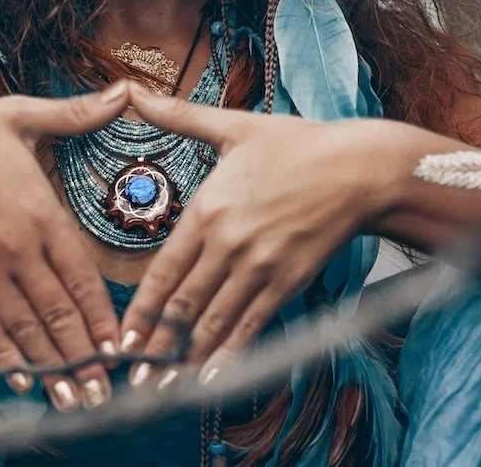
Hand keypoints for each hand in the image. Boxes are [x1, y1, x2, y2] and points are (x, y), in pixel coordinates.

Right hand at [0, 83, 128, 410]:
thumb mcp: (22, 115)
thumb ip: (77, 113)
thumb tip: (124, 93)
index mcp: (40, 212)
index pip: (82, 277)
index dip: (104, 317)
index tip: (121, 348)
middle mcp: (17, 248)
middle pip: (59, 313)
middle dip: (84, 357)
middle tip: (104, 391)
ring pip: (26, 327)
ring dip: (51, 366)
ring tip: (73, 400)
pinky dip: (4, 353)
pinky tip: (21, 379)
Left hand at [119, 83, 396, 386]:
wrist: (359, 167)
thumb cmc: (296, 145)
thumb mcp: (233, 126)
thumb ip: (178, 117)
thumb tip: (132, 92)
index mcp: (208, 209)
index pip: (164, 270)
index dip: (140, 310)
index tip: (121, 339)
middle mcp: (228, 243)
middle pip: (183, 305)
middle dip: (155, 345)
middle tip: (132, 377)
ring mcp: (260, 266)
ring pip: (215, 320)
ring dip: (187, 359)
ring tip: (164, 388)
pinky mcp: (288, 281)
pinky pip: (253, 323)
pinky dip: (232, 352)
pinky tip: (215, 377)